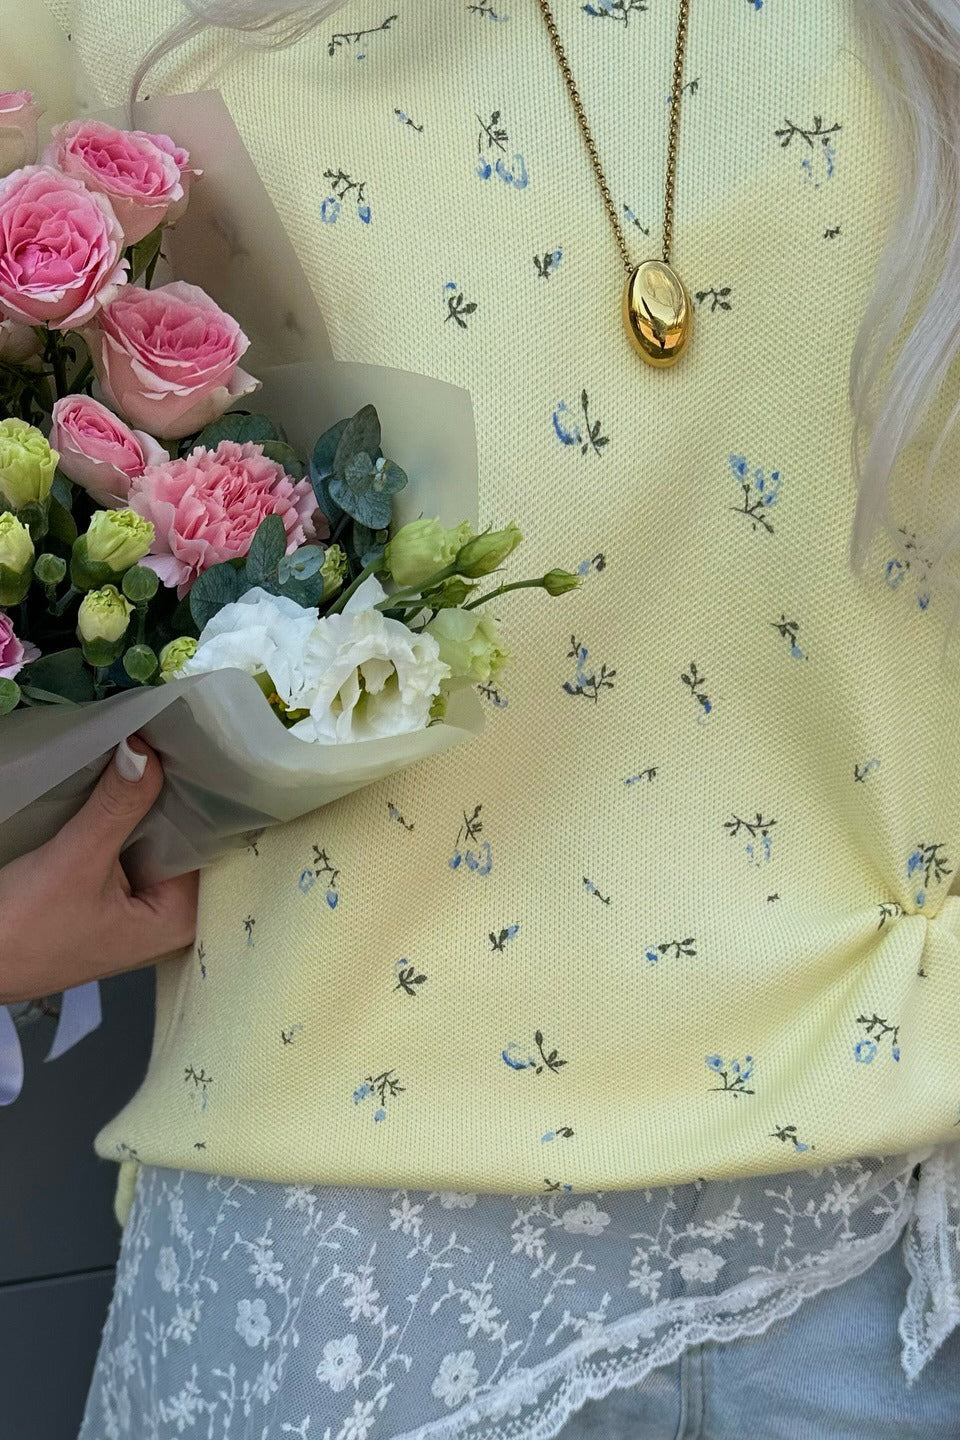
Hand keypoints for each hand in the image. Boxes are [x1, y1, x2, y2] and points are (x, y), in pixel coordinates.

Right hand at [0, 736, 198, 1003]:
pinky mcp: (113, 901)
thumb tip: (145, 750)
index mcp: (182, 920)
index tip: (199, 745)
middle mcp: (172, 918)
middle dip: (176, 794)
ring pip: (157, 841)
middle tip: (175, 735)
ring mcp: (140, 910)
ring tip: (155, 747)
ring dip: (148, 804)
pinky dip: (127, 822)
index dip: (203, 794)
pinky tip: (126, 783)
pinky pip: (133, 850)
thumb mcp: (76, 860)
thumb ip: (117, 806)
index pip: (208, 843)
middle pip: (185, 840)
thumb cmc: (25, 930)